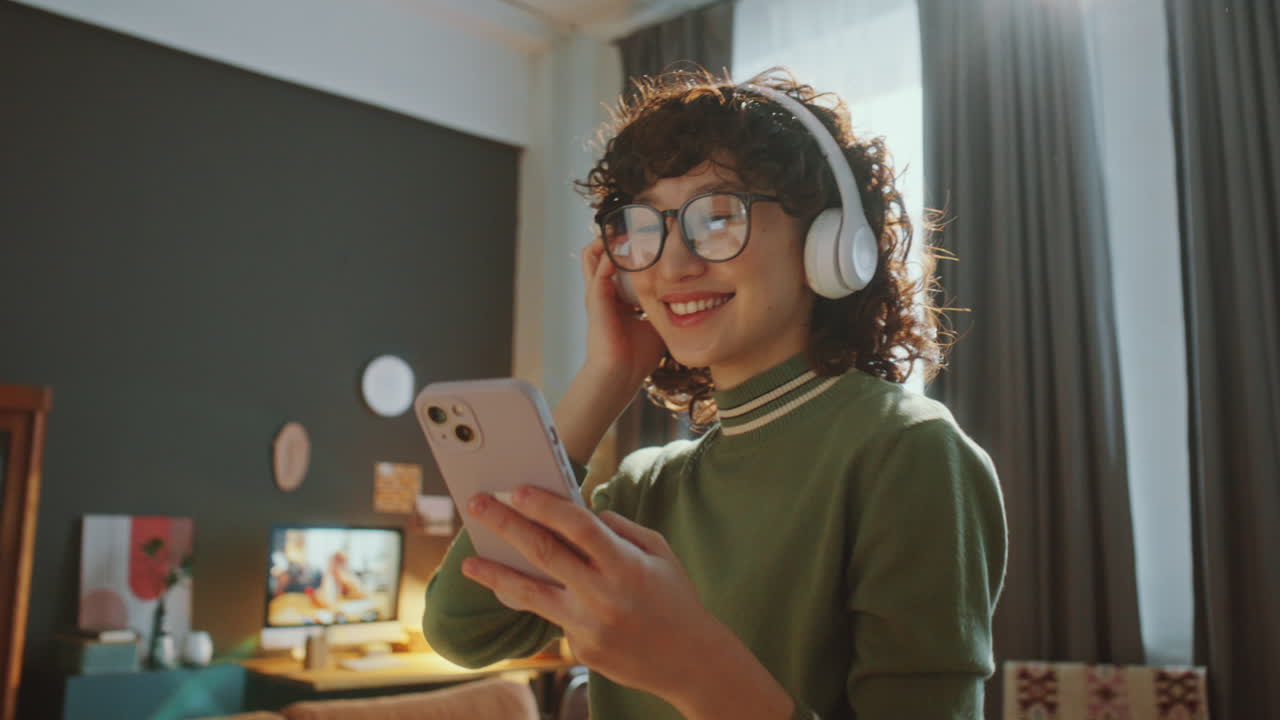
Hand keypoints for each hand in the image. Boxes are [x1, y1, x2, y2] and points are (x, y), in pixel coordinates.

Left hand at [460, 486, 717, 701]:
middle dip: (505, 525)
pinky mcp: (580, 650)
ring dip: (495, 575)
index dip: (546, 506)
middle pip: (543, 553)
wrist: (690, 662)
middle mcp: (603, 595)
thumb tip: (578, 514)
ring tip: (468, 563)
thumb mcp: (659, 553)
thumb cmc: (675, 598)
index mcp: (626, 565)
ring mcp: (588, 627)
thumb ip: (619, 530)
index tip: (518, 489)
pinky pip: (554, 617)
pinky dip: (542, 602)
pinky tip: (526, 595)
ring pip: (530, 594)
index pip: (578, 527)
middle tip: (477, 505)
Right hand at [580, 237, 666, 391]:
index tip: (646, 236)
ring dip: (608, 241)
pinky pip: (600, 269)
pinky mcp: (596, 299)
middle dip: (614, 240)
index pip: (618, 268)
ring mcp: (597, 295)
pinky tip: (625, 244)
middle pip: (600, 257)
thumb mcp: (657, 325)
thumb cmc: (637, 356)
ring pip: (593, 257)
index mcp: (616, 301)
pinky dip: (610, 255)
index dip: (629, 252)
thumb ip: (667, 310)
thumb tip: (692, 302)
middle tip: (632, 224)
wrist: (619, 375)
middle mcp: (603, 294)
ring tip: (625, 225)